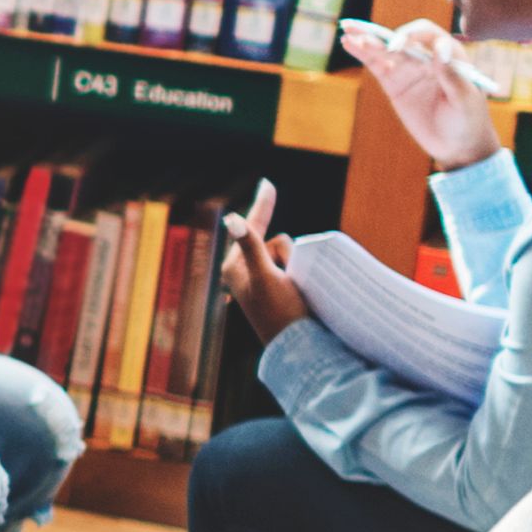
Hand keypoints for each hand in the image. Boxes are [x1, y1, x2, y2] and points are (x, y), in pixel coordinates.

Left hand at [220, 186, 305, 342]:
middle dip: (289, 255)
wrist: (298, 348)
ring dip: (297, 267)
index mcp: (234, 267)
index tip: (269, 183)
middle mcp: (246, 271)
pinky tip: (299, 292)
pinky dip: (300, 273)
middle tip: (287, 284)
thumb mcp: (264, 276)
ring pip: (290, 254)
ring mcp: (263, 280)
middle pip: (278, 241)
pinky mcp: (279, 289)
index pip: (252, 228)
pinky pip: (295, 267)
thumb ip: (250, 246)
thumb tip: (231, 218)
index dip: (262, 205)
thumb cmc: (278, 313)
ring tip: (295, 293)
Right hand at [349, 17, 500, 169]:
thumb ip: (452, 76)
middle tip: (369, 39)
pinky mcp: (394, 83)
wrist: (457, 145)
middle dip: (384, 36)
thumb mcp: (465, 100)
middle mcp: (427, 57)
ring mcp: (409, 70)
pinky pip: (376, 65)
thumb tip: (438, 52)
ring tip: (348, 32)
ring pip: (386, 49)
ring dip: (368, 40)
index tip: (400, 49)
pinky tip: (348, 42)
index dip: (413, 37)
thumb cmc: (468, 120)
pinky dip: (362, 53)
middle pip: (402, 37)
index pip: (429, 36)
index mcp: (449, 54)